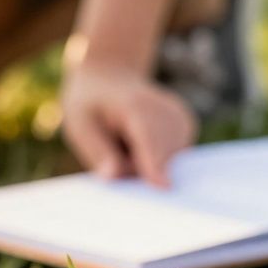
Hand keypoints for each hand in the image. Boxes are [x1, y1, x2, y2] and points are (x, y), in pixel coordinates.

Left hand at [60, 61, 196, 187]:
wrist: (109, 80)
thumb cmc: (90, 106)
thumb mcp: (80, 125)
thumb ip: (97, 151)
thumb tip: (114, 177)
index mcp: (136, 106)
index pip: (149, 139)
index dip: (155, 163)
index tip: (164, 187)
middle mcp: (167, 110)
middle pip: (162, 157)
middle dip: (139, 170)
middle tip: (114, 150)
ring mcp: (181, 119)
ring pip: (171, 161)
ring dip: (146, 165)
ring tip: (124, 142)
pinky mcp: (187, 128)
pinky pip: (173, 159)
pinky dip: (155, 160)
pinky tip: (138, 143)